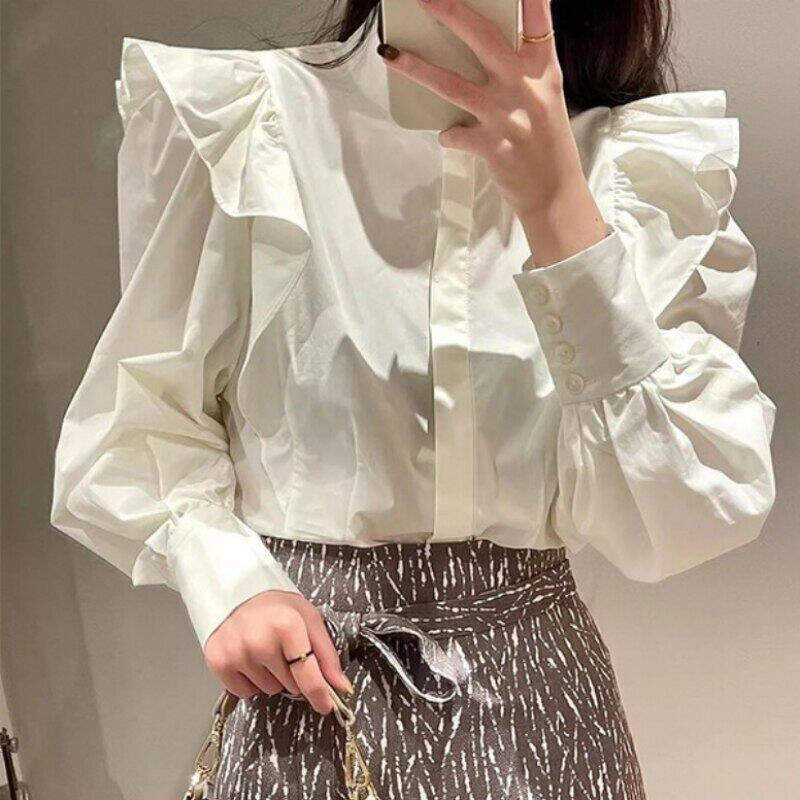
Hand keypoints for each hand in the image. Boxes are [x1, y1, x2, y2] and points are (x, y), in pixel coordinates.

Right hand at [203, 590, 353, 713]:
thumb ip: (326, 655)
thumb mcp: (309, 620)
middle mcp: (259, 640)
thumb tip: (341, 687)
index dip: (320, 694)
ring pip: (268, 690)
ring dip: (272, 677)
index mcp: (286, 625)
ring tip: (265, 651)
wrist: (238, 596)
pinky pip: (245, 693)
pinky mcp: (218, 662)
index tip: (327, 706)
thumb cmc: (277, 608)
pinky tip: (250, 659)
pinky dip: (251, 681)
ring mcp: (236, 653)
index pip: (307, 674)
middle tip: (284, 650)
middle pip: (290, 685)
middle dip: (293, 674)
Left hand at [378, 0, 609, 266]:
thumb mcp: (546, 97)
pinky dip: (448, 133)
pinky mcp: (492, 147)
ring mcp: (507, 117)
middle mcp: (526, 87)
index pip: (538, 19)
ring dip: (417, 68)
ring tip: (391, 54)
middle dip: (449, 12)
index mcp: (544, 70)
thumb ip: (522, 70)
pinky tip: (449, 135)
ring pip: (453, 85)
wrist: (555, 193)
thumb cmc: (548, 143)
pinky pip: (454, 133)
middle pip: (482, 38)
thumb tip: (484, 48)